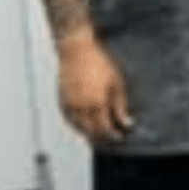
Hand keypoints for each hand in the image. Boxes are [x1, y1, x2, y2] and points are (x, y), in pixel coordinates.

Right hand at [57, 27, 132, 144]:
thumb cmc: (98, 62)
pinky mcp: (62, 102)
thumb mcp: (116, 82)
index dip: (114, 137)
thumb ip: (120, 106)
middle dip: (103, 139)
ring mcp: (69, 106)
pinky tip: (86, 126)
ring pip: (80, 130)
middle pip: (92, 134)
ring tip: (101, 136)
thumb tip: (126, 123)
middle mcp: (81, 109)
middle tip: (112, 139)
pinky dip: (79, 127)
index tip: (121, 138)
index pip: (105, 130)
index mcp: (96, 104)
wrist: (76, 50)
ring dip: (91, 135)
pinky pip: (70, 122)